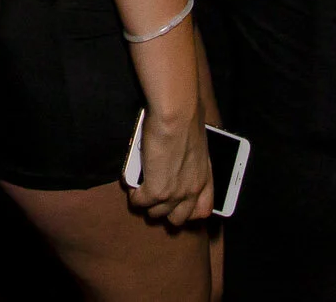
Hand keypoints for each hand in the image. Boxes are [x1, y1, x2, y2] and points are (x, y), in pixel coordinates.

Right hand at [129, 107, 214, 227]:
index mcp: (204, 179)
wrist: (177, 115)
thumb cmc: (186, 119)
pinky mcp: (156, 191)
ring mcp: (175, 194)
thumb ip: (190, 161)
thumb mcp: (196, 147)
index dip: (188, 212)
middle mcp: (192, 191)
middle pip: (178, 220)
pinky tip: (130, 182)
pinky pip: (139, 202)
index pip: (203, 211)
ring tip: (140, 188)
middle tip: (154, 197)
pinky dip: (133, 195)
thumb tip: (176, 162)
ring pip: (156, 214)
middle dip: (164, 211)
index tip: (177, 205)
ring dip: (146, 202)